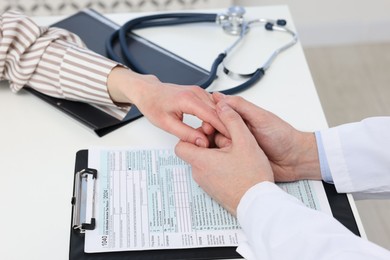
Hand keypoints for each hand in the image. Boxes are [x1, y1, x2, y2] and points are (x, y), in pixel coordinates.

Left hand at [107, 67, 227, 146]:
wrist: (148, 92)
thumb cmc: (153, 105)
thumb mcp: (166, 124)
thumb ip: (186, 134)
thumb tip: (202, 142)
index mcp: (188, 99)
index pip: (212, 115)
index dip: (223, 128)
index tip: (231, 140)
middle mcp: (196, 92)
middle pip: (218, 111)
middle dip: (223, 127)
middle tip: (224, 142)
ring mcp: (199, 91)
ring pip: (217, 108)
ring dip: (219, 122)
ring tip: (217, 137)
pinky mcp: (199, 94)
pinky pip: (212, 106)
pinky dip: (215, 117)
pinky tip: (211, 128)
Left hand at [175, 100, 273, 215]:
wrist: (259, 205)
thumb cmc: (251, 176)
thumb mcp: (245, 141)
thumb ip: (232, 120)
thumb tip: (222, 106)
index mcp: (201, 160)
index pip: (182, 144)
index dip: (193, 135)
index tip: (208, 131)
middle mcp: (199, 173)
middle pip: (195, 151)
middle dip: (208, 142)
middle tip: (227, 140)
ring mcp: (206, 184)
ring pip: (204, 161)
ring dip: (216, 153)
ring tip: (234, 152)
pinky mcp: (214, 190)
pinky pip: (211, 172)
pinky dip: (219, 165)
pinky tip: (236, 163)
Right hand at [212, 92, 320, 181]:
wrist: (294, 160)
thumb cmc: (282, 136)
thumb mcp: (261, 117)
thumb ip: (241, 107)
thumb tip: (220, 98)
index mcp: (240, 117)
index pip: (217, 113)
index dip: (208, 116)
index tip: (205, 121)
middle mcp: (236, 131)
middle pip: (212, 129)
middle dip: (208, 132)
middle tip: (208, 136)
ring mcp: (235, 146)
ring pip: (214, 144)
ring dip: (212, 146)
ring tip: (213, 149)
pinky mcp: (236, 159)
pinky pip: (221, 158)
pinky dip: (216, 158)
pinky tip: (215, 160)